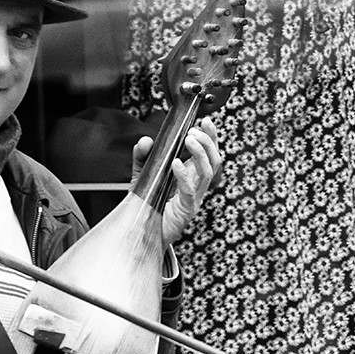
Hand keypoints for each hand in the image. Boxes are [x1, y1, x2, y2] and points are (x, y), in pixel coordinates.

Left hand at [130, 116, 221, 245]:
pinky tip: (175, 164)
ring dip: (200, 153)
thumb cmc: (147, 205)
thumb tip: (146, 141)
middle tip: (195, 131)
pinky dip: (184, 175)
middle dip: (208, 142)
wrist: (140, 232)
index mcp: (191, 176)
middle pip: (214, 160)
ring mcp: (193, 198)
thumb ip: (142, 157)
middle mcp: (196, 186)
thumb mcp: (141, 176)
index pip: (209, 153)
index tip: (206, 121)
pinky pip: (190, 190)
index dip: (211, 137)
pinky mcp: (185, 210)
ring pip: (207, 172)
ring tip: (189, 139)